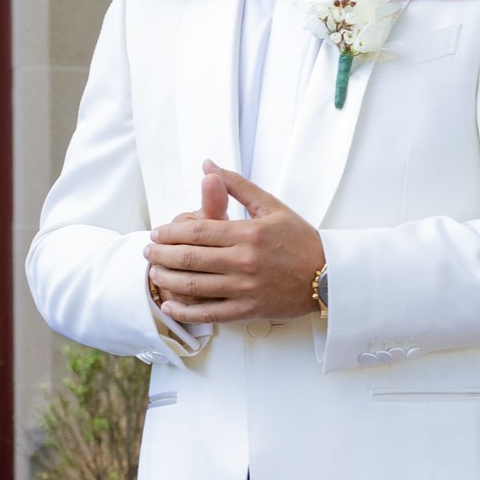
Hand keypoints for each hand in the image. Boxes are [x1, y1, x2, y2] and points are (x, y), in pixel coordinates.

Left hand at [147, 163, 325, 324]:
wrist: (329, 275)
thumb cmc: (301, 240)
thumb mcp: (273, 207)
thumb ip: (238, 186)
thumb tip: (208, 166)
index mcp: (249, 233)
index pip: (197, 231)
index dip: (170, 232)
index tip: (157, 232)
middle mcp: (244, 261)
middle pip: (189, 258)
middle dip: (162, 254)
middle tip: (149, 251)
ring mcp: (245, 287)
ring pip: (194, 285)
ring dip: (167, 279)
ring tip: (154, 273)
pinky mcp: (249, 309)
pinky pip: (210, 313)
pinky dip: (186, 311)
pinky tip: (170, 306)